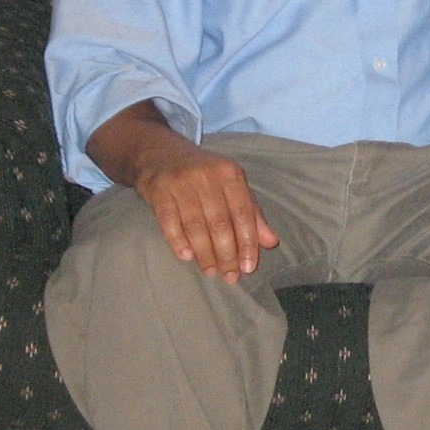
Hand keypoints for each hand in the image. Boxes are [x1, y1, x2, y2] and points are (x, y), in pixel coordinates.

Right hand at [131, 145, 279, 283]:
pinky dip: (178, 242)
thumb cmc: (202, 174)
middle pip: (220, 223)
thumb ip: (252, 213)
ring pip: (196, 226)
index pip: (244, 213)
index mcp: (230, 173)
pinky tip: (187, 257)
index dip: (247, 242)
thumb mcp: (231, 185)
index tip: (248, 267)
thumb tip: (271, 242)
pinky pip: (169, 222)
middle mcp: (207, 176)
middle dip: (226, 254)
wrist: (159, 152)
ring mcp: (181, 183)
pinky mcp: (159, 191)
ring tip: (210, 272)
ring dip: (204, 254)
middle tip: (230, 276)